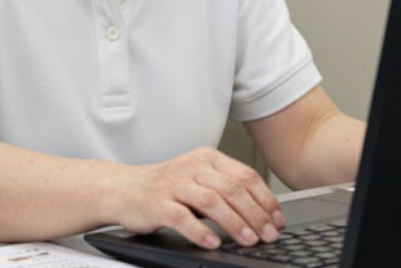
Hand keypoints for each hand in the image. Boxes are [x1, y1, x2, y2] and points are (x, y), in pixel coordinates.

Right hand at [110, 146, 286, 249]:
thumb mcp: (199, 180)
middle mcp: (192, 167)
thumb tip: (262, 213)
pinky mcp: (157, 203)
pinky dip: (200, 231)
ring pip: (211, 201)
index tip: (278, 220)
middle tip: (269, 234)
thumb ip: (225, 189)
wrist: (123, 189)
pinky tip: (213, 243)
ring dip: (234, 223)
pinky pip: (182, 217)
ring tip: (249, 240)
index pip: (245, 176)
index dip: (266, 199)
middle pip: (232, 189)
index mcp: (207, 158)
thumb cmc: (166, 188)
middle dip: (255, 214)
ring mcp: (173, 184)